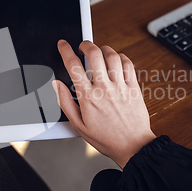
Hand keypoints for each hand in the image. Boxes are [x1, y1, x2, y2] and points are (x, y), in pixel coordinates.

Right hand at [53, 40, 155, 167]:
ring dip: (103, 48)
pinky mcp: (134, 87)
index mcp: (88, 97)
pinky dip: (120, 57)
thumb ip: (65, 103)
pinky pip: (128, 64)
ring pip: (112, 55)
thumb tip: (57, 85)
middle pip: (94, 54)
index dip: (65, 50)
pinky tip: (116, 60)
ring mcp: (120, 86)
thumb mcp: (78, 125)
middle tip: (82, 46)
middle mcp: (104, 88)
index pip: (73, 66)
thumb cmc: (106, 138)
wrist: (132, 146)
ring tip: (99, 52)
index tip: (63, 45)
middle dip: (86, 44)